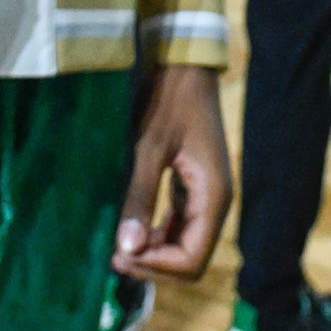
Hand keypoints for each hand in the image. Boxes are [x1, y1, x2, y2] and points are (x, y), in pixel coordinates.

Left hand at [112, 64, 231, 280]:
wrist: (184, 64)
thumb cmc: (168, 100)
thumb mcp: (149, 147)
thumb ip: (140, 197)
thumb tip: (127, 249)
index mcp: (213, 196)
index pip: (192, 259)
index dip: (158, 267)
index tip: (121, 255)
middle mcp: (216, 201)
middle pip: (190, 257)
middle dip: (153, 263)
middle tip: (114, 255)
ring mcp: (206, 194)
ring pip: (185, 244)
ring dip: (154, 251)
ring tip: (118, 245)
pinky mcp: (194, 185)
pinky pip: (180, 224)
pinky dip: (157, 234)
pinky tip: (131, 227)